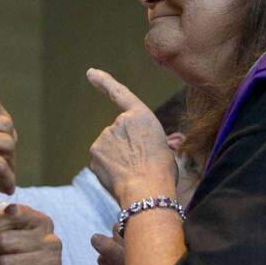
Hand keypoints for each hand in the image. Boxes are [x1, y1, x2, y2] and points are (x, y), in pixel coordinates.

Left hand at [87, 69, 175, 203]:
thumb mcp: (166, 150)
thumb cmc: (163, 173)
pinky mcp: (94, 153)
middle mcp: (119, 122)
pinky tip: (120, 177)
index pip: (119, 94)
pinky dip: (108, 168)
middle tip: (141, 165)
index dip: (104, 82)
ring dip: (118, 158)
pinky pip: (101, 160)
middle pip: (119, 134)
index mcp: (141, 116)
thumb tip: (174, 141)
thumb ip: (158, 141)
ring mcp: (104, 137)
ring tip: (133, 172)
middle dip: (125, 148)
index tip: (90, 72)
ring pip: (109, 148)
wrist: (147, 192)